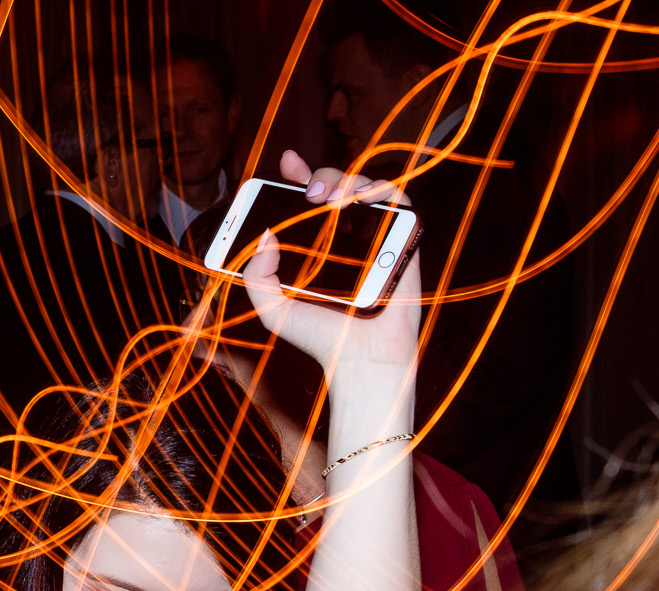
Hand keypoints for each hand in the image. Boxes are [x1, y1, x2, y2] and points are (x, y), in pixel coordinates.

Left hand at [243, 151, 420, 383]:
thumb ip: (256, 277)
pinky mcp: (403, 240)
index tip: (286, 163)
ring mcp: (375, 236)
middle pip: (335, 187)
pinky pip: (399, 200)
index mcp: (316, 246)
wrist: (361, 360)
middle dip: (320, 178)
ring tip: (333, 200)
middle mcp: (345, 236)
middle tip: (308, 196)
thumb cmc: (321, 339)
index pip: (305, 201)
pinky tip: (365, 198)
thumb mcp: (272, 309)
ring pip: (364, 186)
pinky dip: (384, 188)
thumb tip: (264, 236)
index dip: (296, 175)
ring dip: (348, 180)